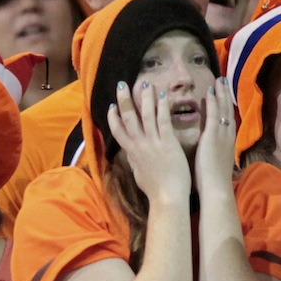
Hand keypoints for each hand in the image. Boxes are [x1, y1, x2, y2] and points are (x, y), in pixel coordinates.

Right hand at [107, 81, 190, 202]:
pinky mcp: (167, 143)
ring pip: (145, 115)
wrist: (167, 197)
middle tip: (122, 84)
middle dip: (124, 100)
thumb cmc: (154, 189)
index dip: (113, 116)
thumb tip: (130, 155)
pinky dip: (162, 107)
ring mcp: (152, 143)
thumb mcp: (138, 175)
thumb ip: (134, 161)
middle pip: (128, 118)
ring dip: (144, 98)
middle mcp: (139, 145)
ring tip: (144, 83)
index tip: (112, 105)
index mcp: (131, 153)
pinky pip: (163, 121)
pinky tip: (163, 95)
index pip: (117, 131)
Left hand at [194, 77, 235, 194]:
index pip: (226, 119)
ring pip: (222, 109)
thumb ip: (210, 154)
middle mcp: (226, 136)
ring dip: (220, 93)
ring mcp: (221, 135)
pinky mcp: (213, 137)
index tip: (222, 93)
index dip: (224, 106)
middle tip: (223, 80)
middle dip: (225, 95)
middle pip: (227, 110)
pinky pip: (213, 115)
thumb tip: (205, 152)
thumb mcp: (212, 163)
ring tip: (219, 79)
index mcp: (226, 143)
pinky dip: (212, 102)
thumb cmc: (210, 182)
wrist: (215, 190)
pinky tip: (209, 91)